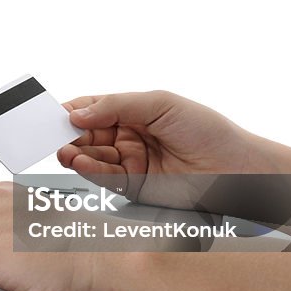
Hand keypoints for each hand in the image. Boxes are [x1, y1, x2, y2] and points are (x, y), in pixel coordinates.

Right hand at [56, 91, 265, 205]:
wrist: (236, 171)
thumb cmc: (209, 132)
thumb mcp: (161, 103)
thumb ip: (118, 106)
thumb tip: (78, 114)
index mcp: (134, 112)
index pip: (94, 109)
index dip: (73, 110)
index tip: (54, 113)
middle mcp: (128, 137)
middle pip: (87, 133)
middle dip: (69, 134)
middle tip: (54, 134)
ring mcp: (130, 162)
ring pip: (92, 156)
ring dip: (75, 153)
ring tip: (66, 151)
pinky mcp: (133, 187)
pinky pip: (104, 177)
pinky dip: (89, 170)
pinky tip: (81, 163)